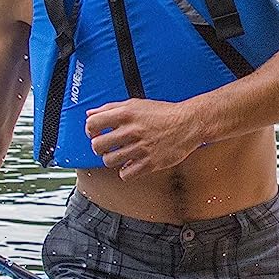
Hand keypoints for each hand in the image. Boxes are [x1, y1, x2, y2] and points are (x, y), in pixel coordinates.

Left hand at [86, 98, 205, 177]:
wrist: (188, 123)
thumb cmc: (164, 113)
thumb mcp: (135, 104)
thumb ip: (111, 108)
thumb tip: (91, 112)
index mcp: (126, 114)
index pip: (93, 123)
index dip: (90, 129)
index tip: (95, 133)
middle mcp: (132, 131)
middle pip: (98, 145)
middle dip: (99, 147)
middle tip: (106, 146)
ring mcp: (141, 148)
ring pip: (109, 161)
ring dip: (112, 159)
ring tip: (120, 155)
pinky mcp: (150, 163)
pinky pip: (126, 174)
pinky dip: (126, 171)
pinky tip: (131, 164)